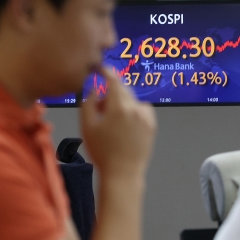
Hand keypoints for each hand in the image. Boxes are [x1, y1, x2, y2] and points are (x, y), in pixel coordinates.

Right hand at [80, 67, 156, 181]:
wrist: (123, 172)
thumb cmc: (101, 151)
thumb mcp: (87, 126)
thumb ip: (89, 102)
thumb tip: (95, 88)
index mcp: (119, 108)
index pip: (114, 81)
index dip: (107, 72)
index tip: (101, 68)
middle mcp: (136, 109)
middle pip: (123, 90)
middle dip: (111, 93)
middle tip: (100, 108)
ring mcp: (146, 117)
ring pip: (132, 100)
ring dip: (122, 103)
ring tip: (111, 121)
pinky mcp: (152, 124)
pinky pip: (142, 109)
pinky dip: (133, 111)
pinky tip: (125, 125)